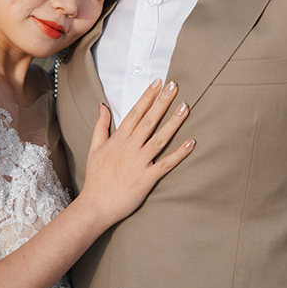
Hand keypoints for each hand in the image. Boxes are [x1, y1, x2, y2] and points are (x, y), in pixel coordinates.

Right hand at [78, 79, 194, 227]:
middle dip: (162, 102)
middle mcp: (129, 148)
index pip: (135, 113)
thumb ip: (101, 126)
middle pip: (149, 120)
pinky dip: (179, 153)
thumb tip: (102, 106)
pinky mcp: (147, 178)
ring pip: (160, 138)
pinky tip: (191, 142)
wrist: (96, 205)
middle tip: (175, 85)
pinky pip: (166, 163)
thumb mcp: (94, 148)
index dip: (147, 97)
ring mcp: (139, 162)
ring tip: (185, 107)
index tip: (157, 82)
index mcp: (118, 140)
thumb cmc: (96, 178)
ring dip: (173, 122)